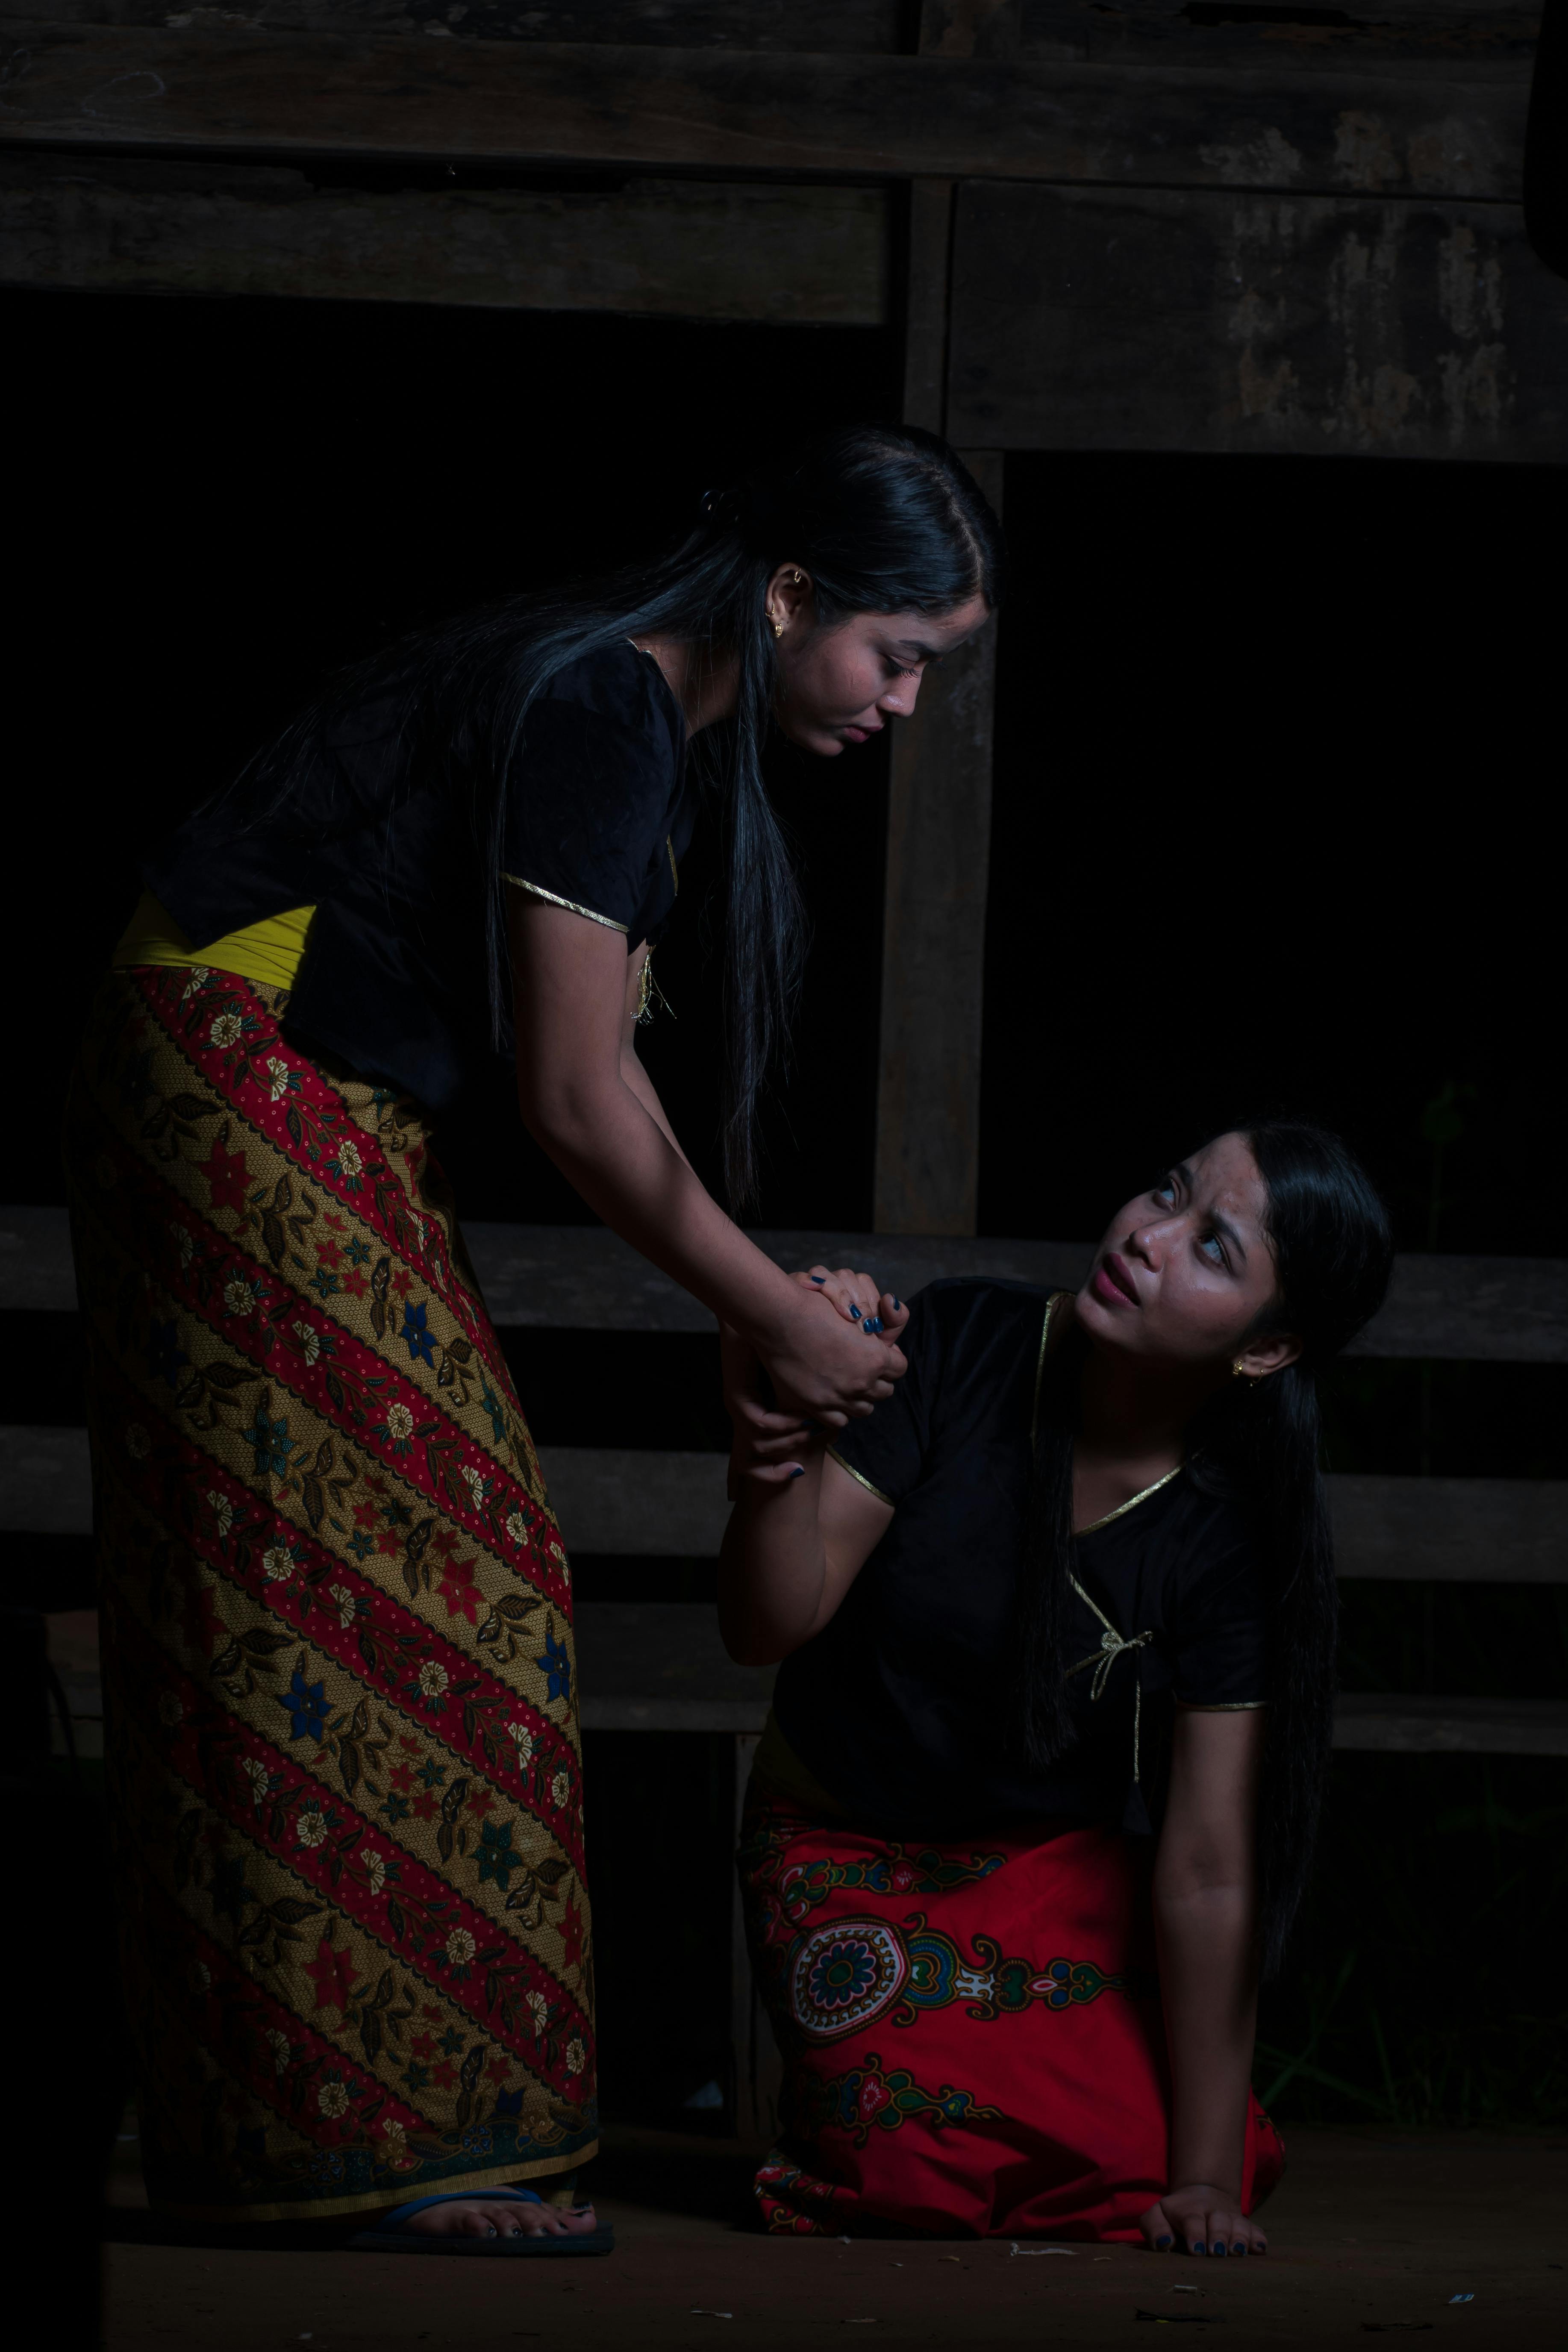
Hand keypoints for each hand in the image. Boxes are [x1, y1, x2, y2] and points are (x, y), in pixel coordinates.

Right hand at [729, 1268, 908, 1434]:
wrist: (780, 1317)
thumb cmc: (816, 1307)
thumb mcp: (855, 1314)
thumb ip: (874, 1333)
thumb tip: (879, 1344)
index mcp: (875, 1358)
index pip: (900, 1367)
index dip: (891, 1359)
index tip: (879, 1353)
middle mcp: (861, 1382)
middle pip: (885, 1391)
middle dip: (878, 1379)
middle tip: (862, 1368)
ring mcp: (838, 1397)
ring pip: (864, 1409)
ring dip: (861, 1398)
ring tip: (848, 1384)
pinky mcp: (815, 1406)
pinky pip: (839, 1421)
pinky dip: (839, 1412)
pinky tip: (832, 1397)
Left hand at [1139, 2183, 1266, 2256]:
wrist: (1202, 2195)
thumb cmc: (1176, 2214)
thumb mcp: (1158, 2215)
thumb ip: (1153, 2227)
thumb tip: (1164, 2243)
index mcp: (1189, 2210)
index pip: (1192, 2220)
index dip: (1195, 2234)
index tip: (1197, 2250)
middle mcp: (1213, 2212)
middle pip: (1219, 2221)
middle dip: (1219, 2236)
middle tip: (1217, 2252)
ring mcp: (1231, 2218)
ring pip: (1239, 2225)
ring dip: (1240, 2237)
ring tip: (1238, 2252)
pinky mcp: (1246, 2226)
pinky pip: (1256, 2230)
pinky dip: (1258, 2238)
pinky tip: (1259, 2249)